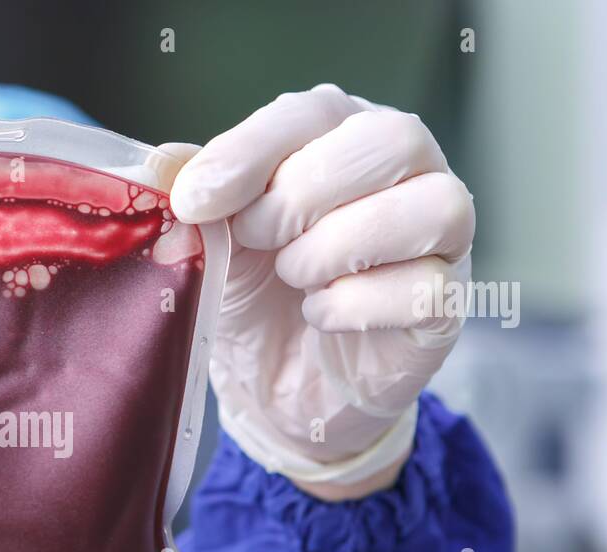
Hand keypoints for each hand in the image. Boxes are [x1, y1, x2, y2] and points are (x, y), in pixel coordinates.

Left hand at [166, 83, 474, 498]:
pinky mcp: (444, 303)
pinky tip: (321, 315)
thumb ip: (193, 197)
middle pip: (391, 140)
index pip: (315, 111)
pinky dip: (354, 304)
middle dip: (302, 195)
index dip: (252, 151)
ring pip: (431, 208)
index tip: (195, 200)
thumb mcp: (212, 240)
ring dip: (337, 246)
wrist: (275, 385)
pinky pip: (425, 287)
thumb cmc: (254, 292)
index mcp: (341, 134)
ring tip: (293, 276)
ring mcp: (439, 236)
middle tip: (254, 239)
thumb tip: (162, 165)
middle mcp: (406, 171)